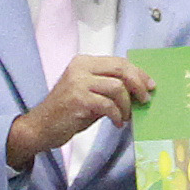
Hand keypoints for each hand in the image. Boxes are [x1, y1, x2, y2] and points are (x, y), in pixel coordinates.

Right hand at [7, 51, 159, 169]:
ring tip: (125, 116)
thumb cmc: (67, 112)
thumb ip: (110, 88)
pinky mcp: (78, 99)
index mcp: (84, 62)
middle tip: (145, 100)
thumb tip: (139, 90)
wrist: (40, 128)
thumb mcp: (90, 94)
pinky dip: (117, 115)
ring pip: (117, 87)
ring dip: (126, 104)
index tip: (150, 85)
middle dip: (138, 84)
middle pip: (121, 69)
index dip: (138, 73)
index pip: (119, 62)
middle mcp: (80, 68)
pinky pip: (108, 105)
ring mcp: (78, 83)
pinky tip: (116, 122)